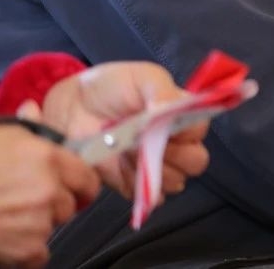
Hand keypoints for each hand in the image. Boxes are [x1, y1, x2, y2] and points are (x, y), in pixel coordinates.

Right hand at [0, 125, 100, 268]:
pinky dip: (25, 252)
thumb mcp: (1, 135)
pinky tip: (7, 236)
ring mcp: (38, 221)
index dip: (80, 183)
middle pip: (70, 205)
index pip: (88, 177)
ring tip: (8, 215)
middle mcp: (49, 190)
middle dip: (54, 204)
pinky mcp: (25, 249)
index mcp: (48, 159)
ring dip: (36, 226)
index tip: (74, 188)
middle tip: (26, 201)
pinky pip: (39, 255)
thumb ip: (27, 126)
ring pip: (52, 228)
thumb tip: (34, 109)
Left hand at [20, 62, 209, 201]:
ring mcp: (154, 165)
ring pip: (175, 182)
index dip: (186, 131)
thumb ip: (162, 91)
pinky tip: (120, 167)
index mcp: (182, 115)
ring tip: (128, 151)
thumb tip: (170, 110)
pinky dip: (136, 186)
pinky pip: (147, 197)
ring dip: (153, 170)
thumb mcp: (143, 77)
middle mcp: (174, 142)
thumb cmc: (111, 85)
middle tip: (146, 141)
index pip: (200, 131)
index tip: (163, 123)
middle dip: (175, 155)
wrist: (74, 105)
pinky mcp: (132, 184)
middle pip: (195, 162)